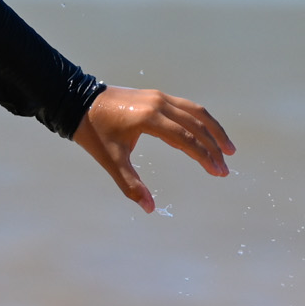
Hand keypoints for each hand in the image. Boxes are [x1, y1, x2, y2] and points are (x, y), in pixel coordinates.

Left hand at [73, 87, 235, 210]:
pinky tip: (206, 133)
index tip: (218, 171)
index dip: (204, 156)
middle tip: (226, 167)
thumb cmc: (93, 132)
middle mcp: (159, 103)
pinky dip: (200, 120)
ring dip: (213, 129)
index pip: (186, 138)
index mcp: (149, 118)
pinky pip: (186, 107)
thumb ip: (131, 184)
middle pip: (197, 124)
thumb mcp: (111, 160)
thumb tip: (149, 209)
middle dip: (214, 146)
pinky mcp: (156, 96)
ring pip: (195, 111)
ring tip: (227, 148)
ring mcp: (158, 97)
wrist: (77, 101)